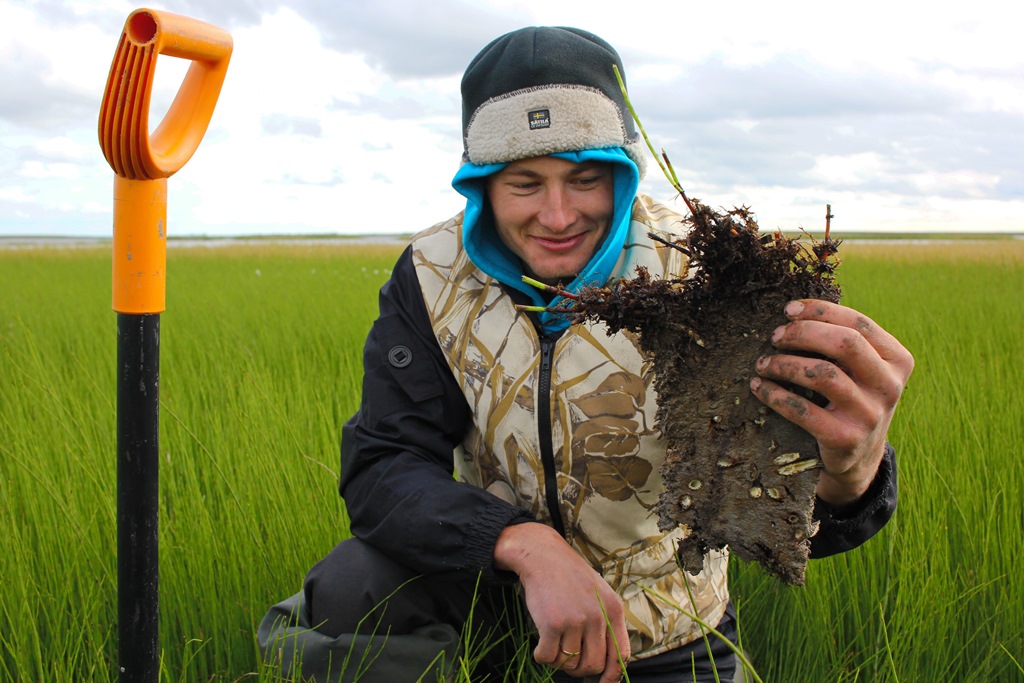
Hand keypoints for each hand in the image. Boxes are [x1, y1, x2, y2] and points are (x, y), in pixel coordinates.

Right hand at [494, 522, 628, 680]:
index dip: (613, 675)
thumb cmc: (568, 576)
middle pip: (594, 665)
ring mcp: (576, 621)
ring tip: (553, 643)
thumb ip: (605, 621)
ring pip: (569, 663)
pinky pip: (548, 658)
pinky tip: (540, 644)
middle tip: (567, 659)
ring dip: (558, 660)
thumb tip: (605, 661)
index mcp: (613, 609)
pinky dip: (542, 656)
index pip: (621, 655)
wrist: (542, 555)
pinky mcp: (552, 624)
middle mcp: (598, 616)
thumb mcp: (598, 592)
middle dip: (579, 669)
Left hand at [750, 299, 913, 505]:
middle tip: (775, 337)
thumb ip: (842, 342)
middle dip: (802, 333)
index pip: (859, 323)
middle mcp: (889, 386)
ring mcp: (870, 414)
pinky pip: (802, 410)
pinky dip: (775, 394)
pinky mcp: (845, 439)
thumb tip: (793, 313)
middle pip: (845, 343)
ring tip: (763, 363)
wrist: (858, 456)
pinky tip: (759, 386)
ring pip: (822, 374)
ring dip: (784, 364)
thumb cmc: (851, 398)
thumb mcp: (860, 369)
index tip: (788, 310)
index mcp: (898, 360)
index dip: (820, 311)